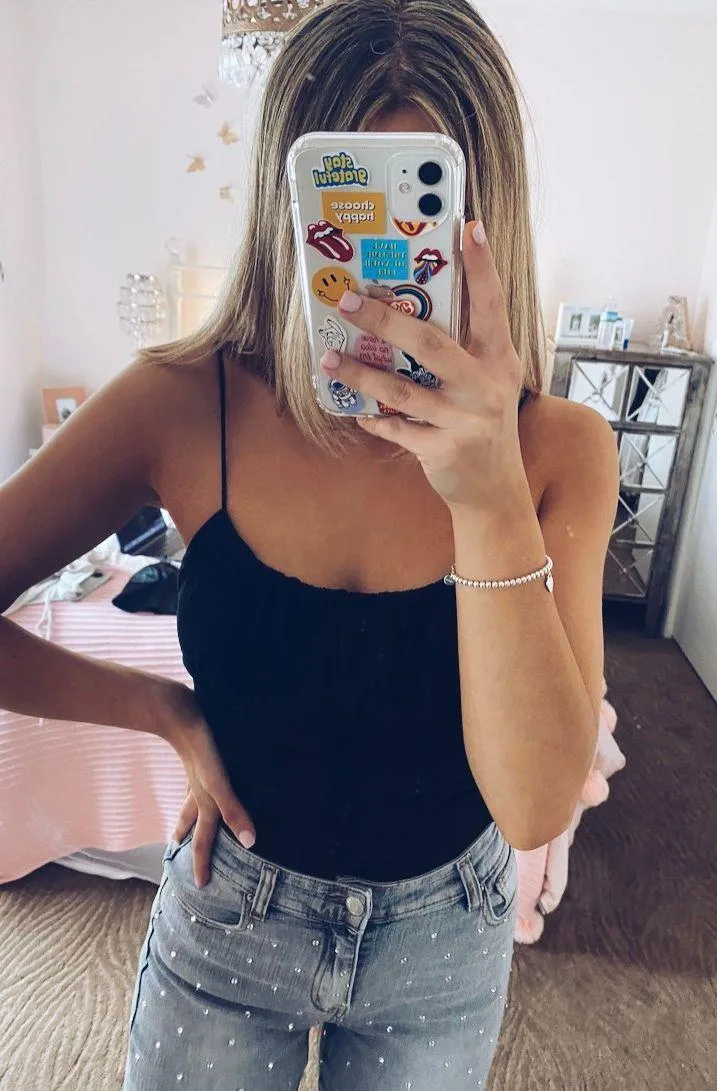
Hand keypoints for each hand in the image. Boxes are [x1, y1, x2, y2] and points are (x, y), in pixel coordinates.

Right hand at [155, 683, 255, 886]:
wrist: (180, 710)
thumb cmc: (203, 748)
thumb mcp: (220, 783)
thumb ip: (234, 810)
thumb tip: (250, 843)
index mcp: (205, 801)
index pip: (204, 839)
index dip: (203, 863)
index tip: (200, 886)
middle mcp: (199, 791)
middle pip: (193, 821)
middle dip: (189, 840)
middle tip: (178, 854)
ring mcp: (198, 774)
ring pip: (193, 800)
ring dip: (188, 816)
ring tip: (184, 825)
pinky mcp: (202, 755)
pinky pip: (199, 780)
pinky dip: (199, 788)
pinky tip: (201, 781)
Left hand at [320, 221, 526, 509]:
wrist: (495, 488)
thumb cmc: (482, 422)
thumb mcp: (487, 380)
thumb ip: (463, 347)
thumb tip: (412, 306)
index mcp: (499, 359)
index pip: (491, 304)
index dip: (481, 265)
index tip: (467, 226)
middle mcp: (485, 386)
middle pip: (430, 343)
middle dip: (384, 319)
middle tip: (348, 300)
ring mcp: (464, 420)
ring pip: (401, 390)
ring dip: (360, 373)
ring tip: (329, 359)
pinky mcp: (442, 450)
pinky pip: (395, 429)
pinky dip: (372, 418)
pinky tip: (353, 408)